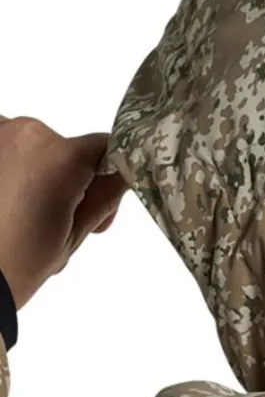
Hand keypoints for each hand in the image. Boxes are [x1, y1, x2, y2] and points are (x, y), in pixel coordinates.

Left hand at [0, 115, 127, 310]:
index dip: (111, 177)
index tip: (100, 205)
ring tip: (23, 211)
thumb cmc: (12, 263)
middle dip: (69, 178)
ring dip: (34, 171)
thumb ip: (105, 197)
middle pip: (66, 148)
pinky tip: (5, 198)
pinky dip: (7, 167)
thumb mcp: (73, 236)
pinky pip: (3, 145)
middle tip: (56, 219)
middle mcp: (25, 133)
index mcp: (60, 159)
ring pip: (32, 146)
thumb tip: (121, 174)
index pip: (107, 148)